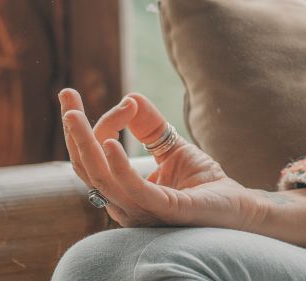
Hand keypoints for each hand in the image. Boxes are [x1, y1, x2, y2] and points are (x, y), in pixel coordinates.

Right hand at [58, 87, 263, 229]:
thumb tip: (130, 96)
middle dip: (73, 131)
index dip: (96, 126)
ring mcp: (142, 210)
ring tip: (74, 114)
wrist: (239, 206)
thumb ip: (151, 127)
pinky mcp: (165, 210)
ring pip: (101, 177)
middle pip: (87, 167)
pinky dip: (118, 166)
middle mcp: (124, 204)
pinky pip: (133, 190)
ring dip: (85, 143)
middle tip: (65, 96)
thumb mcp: (173, 148)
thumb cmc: (204, 183)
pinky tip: (109, 143)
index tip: (122, 99)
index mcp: (123, 191)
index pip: (95, 158)